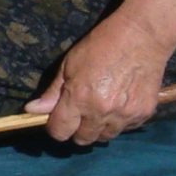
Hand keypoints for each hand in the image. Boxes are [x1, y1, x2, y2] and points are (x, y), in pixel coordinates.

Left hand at [27, 14, 173, 146]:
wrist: (142, 36)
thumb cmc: (100, 45)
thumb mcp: (69, 64)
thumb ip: (53, 92)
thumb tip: (31, 110)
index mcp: (79, 98)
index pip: (60, 131)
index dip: (55, 128)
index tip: (57, 120)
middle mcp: (102, 112)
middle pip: (83, 139)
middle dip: (77, 130)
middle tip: (80, 113)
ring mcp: (125, 115)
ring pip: (105, 137)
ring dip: (99, 127)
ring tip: (100, 107)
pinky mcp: (143, 115)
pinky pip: (125, 129)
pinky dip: (119, 122)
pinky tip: (118, 104)